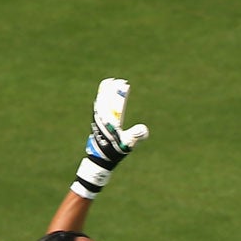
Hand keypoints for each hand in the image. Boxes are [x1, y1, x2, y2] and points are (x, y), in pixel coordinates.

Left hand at [70, 77, 149, 198]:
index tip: (123, 83)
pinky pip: (98, 107)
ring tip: (109, 84)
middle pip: (105, 99)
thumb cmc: (114, 151)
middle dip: (111, 89)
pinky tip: (102, 98)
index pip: (114, 101)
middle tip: (117, 80)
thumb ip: (136, 135)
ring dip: (105, 93)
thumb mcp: (127, 143)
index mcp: (109, 120)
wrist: (101, 160)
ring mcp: (97, 120)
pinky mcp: (96, 123)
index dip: (118, 92)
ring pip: (100, 102)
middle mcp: (101, 118)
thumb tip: (144, 129)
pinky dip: (101, 100)